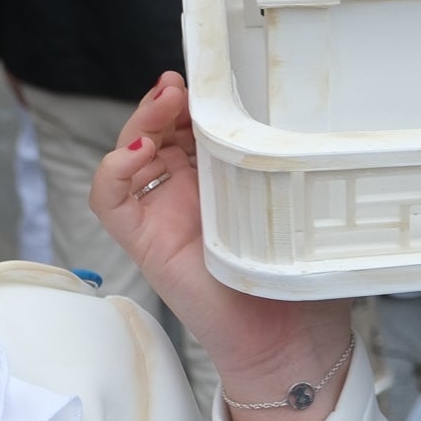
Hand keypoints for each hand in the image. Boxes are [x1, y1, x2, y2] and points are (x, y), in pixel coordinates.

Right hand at [91, 75, 352, 420]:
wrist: (289, 345)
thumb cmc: (300, 281)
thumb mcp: (301, 207)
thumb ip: (294, 168)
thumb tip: (311, 117)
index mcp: (223, 179)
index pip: (194, 123)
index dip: (197, 97)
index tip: (214, 75)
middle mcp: (187, 192)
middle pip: (158, 128)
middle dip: (166, 100)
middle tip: (183, 86)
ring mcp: (162, 215)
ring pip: (129, 153)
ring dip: (140, 121)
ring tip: (165, 103)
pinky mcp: (145, 244)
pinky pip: (110, 201)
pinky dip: (113, 170)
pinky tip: (138, 152)